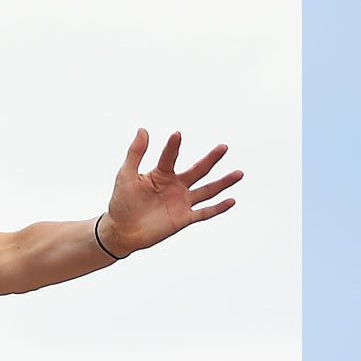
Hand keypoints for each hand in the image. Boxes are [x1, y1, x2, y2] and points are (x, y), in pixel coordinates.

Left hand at [100, 129, 241, 255]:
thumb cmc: (122, 202)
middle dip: (211, 159)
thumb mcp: (126, 175)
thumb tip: (143, 130)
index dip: (173, 147)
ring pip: (207, 190)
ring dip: (223, 183)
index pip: (170, 157)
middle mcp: (176, 186)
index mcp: (162, 174)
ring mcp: (181, 202)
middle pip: (198, 170)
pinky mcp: (184, 219)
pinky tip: (231, 200)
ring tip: (239, 173)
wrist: (122, 231)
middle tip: (223, 147)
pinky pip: (205, 213)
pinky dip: (218, 208)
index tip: (176, 135)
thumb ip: (135, 153)